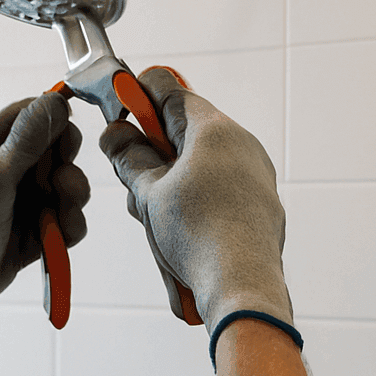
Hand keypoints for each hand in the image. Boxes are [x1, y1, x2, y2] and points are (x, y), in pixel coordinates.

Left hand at [0, 92, 88, 356]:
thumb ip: (24, 144)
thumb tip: (54, 101)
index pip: (32, 115)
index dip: (56, 126)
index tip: (65, 147)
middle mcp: (5, 167)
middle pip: (56, 149)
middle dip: (65, 168)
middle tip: (58, 187)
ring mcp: (19, 197)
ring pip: (65, 185)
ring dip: (70, 200)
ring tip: (55, 218)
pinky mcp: (32, 225)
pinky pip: (63, 216)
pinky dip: (67, 225)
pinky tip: (57, 237)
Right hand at [99, 67, 291, 330]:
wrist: (242, 285)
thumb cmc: (199, 236)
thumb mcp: (148, 193)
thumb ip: (129, 158)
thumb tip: (116, 134)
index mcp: (214, 129)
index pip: (169, 91)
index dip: (138, 97)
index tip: (118, 111)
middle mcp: (241, 144)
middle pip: (184, 133)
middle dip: (152, 154)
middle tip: (131, 180)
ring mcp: (254, 174)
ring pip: (199, 165)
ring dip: (169, 185)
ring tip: (155, 220)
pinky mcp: (259, 203)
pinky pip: (218, 191)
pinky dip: (194, 204)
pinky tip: (180, 235)